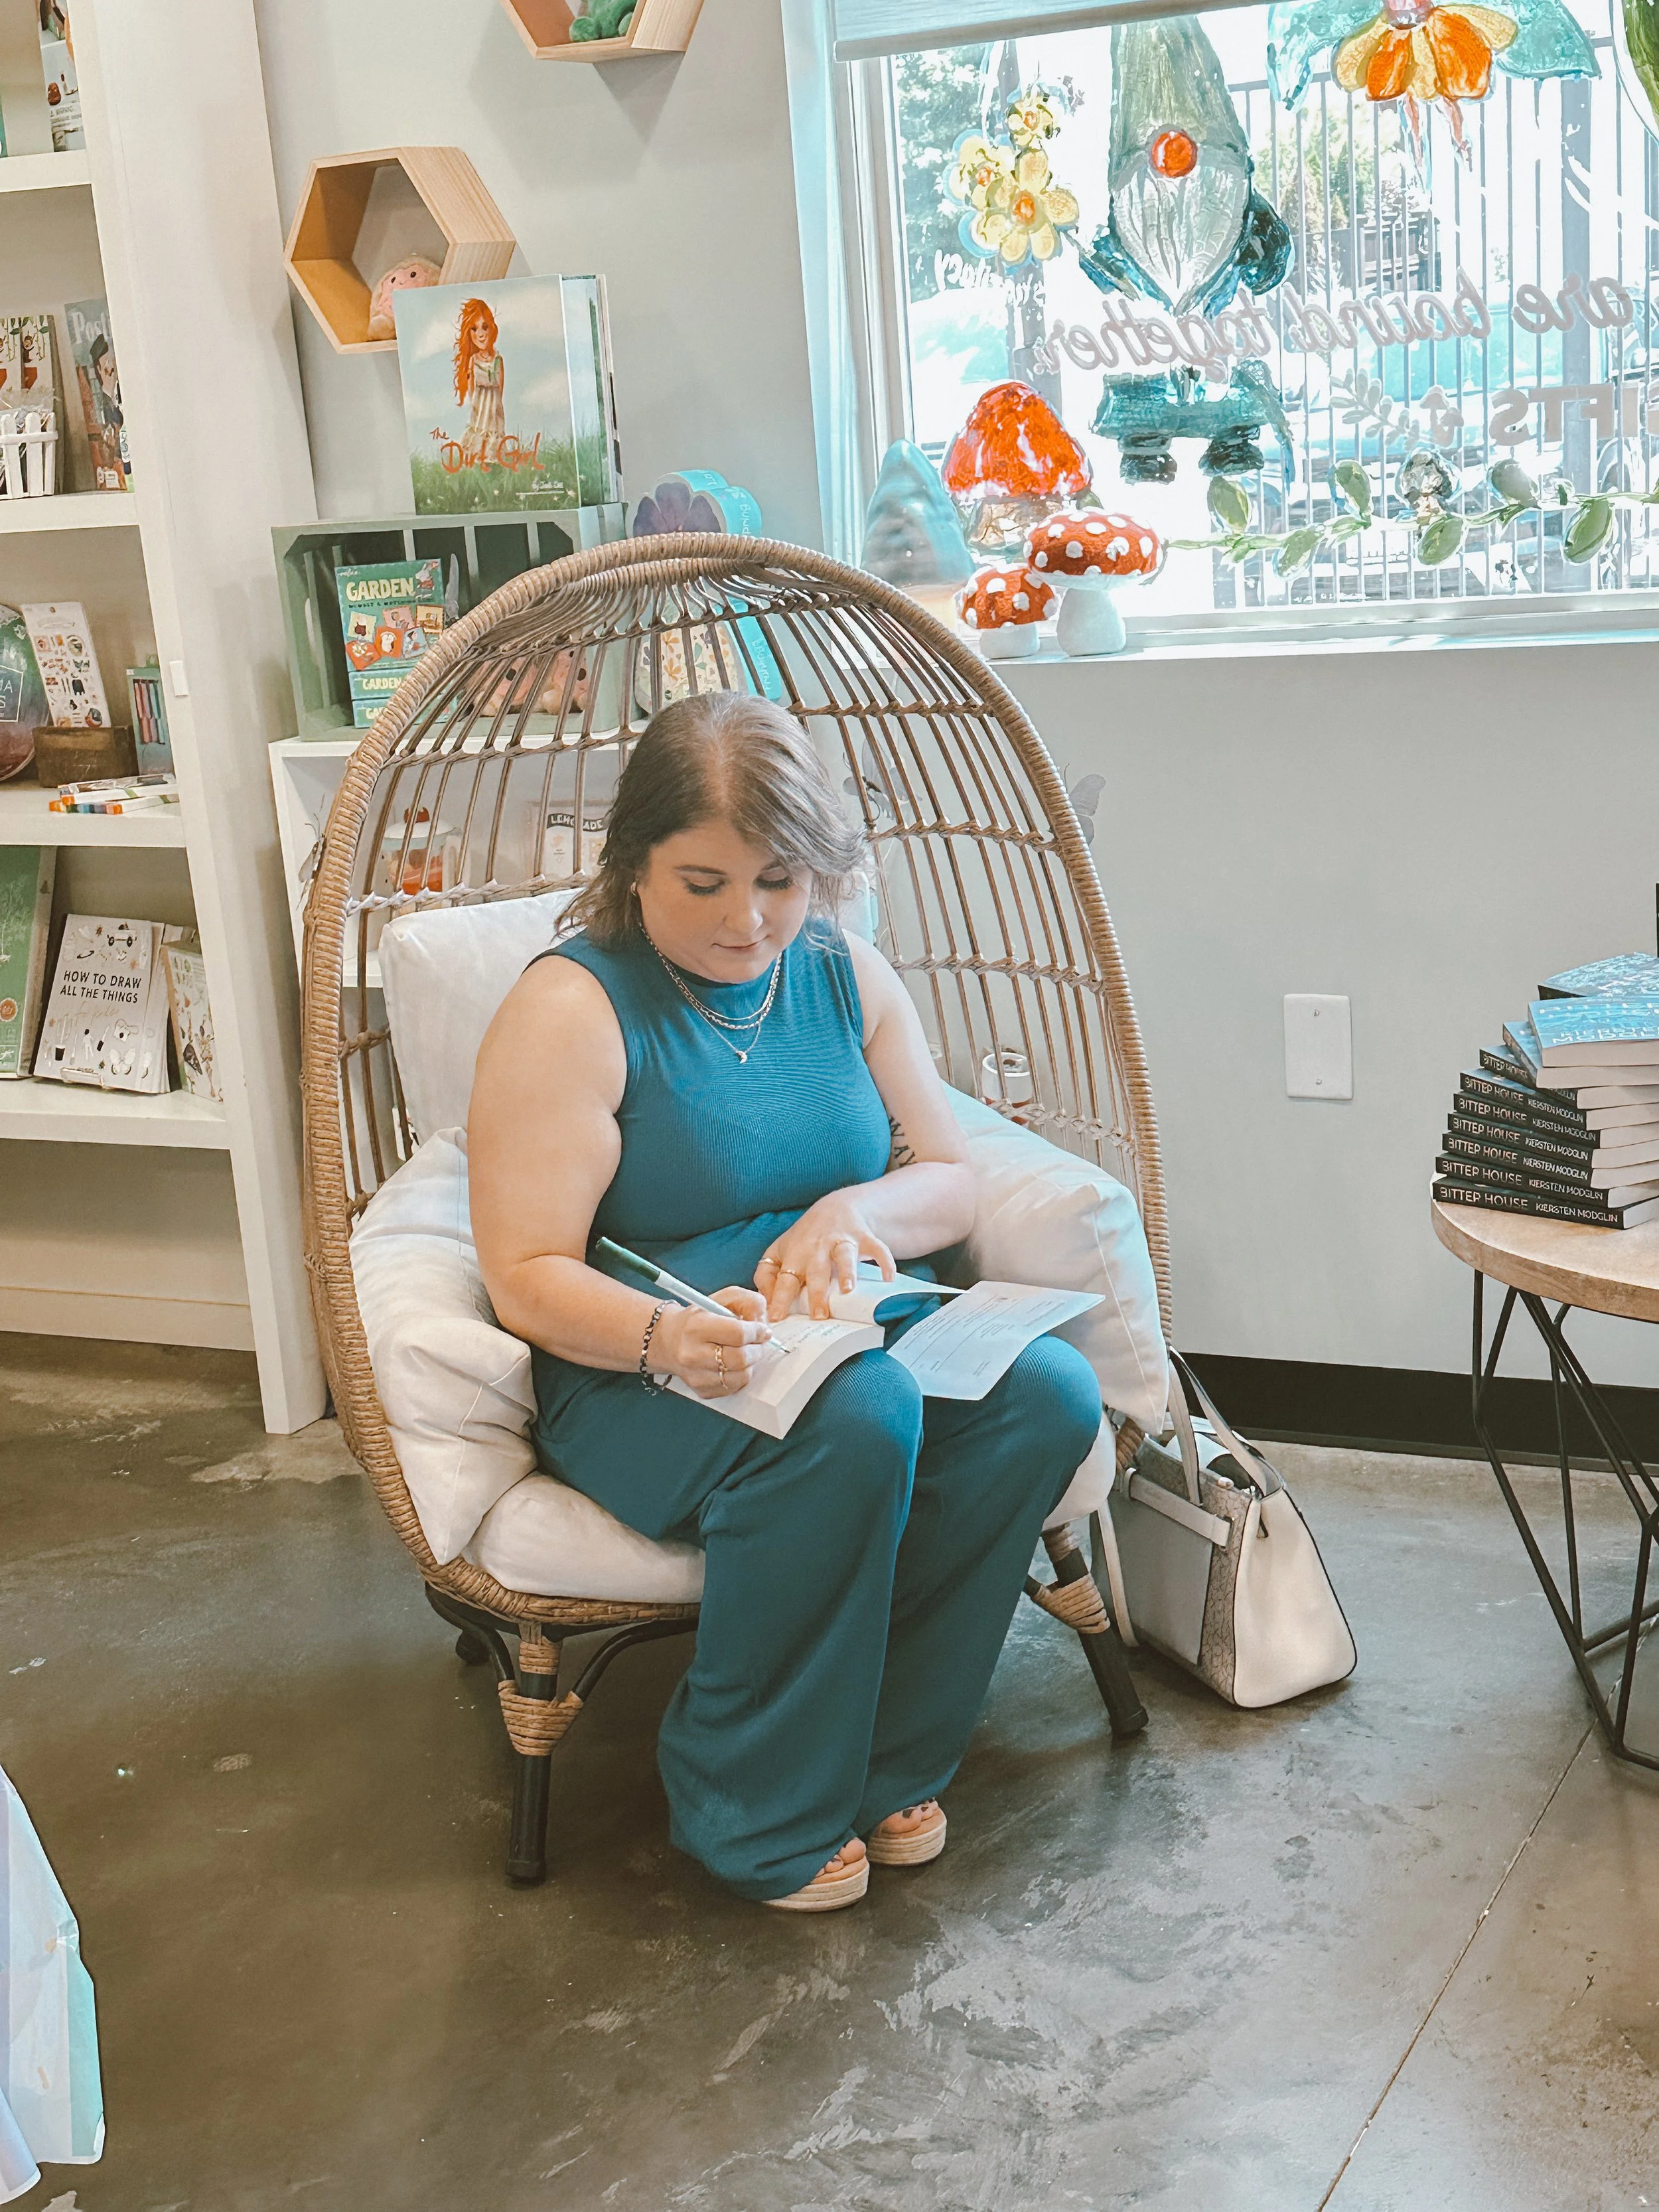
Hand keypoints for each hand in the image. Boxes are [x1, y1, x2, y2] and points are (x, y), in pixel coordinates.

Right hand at [655, 1289, 770, 1398]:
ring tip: (745, 1352)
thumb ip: (747, 1302)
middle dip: (757, 1349)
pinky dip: (740, 1376)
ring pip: (741, 1376)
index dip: (757, 1332)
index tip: (763, 1331)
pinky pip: (734, 1388)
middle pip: (740, 1358)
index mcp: (696, 1327)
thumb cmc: (699, 1318)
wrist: (668, 1340)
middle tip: (757, 1343)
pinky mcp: (702, 1391)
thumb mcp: (721, 1299)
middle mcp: (692, 1354)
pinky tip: (733, 1364)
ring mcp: (696, 1376)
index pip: (737, 1334)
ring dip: (751, 1363)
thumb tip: (764, 1324)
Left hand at [756, 1200, 894, 1321]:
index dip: (779, 1298)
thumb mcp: (780, 1251)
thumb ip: (767, 1275)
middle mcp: (817, 1247)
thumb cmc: (805, 1238)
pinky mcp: (864, 1238)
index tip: (776, 1318)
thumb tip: (763, 1301)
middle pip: (816, 1270)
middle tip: (819, 1315)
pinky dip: (885, 1262)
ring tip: (848, 1290)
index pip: (784, 1278)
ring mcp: (841, 1241)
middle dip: (817, 1292)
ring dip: (847, 1272)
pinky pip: (877, 1248)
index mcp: (795, 1254)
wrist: (836, 1208)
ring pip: (844, 1256)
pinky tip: (888, 1278)